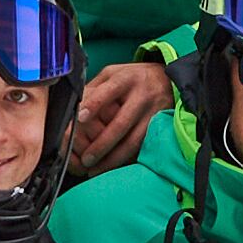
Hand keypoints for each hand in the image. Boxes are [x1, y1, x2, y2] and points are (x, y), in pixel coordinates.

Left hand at [63, 59, 170, 178]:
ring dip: (113, 158)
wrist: (167, 81)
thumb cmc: (134, 78)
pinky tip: (113, 167)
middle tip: (86, 159)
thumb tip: (75, 107)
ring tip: (96, 169)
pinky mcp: (159, 127)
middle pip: (121, 123)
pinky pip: (142, 148)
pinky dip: (126, 160)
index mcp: (126, 79)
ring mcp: (153, 113)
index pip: (109, 91)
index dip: (94, 105)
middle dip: (101, 144)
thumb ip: (95, 87)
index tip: (80, 119)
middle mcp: (142, 96)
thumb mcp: (114, 73)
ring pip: (133, 141)